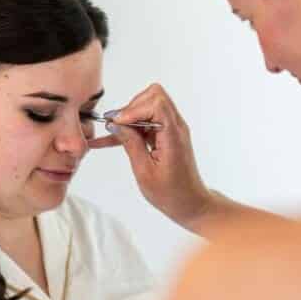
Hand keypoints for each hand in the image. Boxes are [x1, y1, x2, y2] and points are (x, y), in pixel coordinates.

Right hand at [88, 83, 214, 231]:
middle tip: (115, 126)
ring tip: (111, 134)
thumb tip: (116, 125)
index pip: (156, 103)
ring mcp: (172, 129)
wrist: (190, 203)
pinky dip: (131, 127)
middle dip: (131, 108)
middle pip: (154, 96)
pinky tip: (110, 138)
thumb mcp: (144, 172)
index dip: (133, 109)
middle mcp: (176, 127)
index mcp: (173, 136)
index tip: (117, 124)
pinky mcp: (167, 135)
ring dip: (129, 117)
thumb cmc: (171, 194)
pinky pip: (147, 121)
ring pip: (149, 106)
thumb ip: (131, 144)